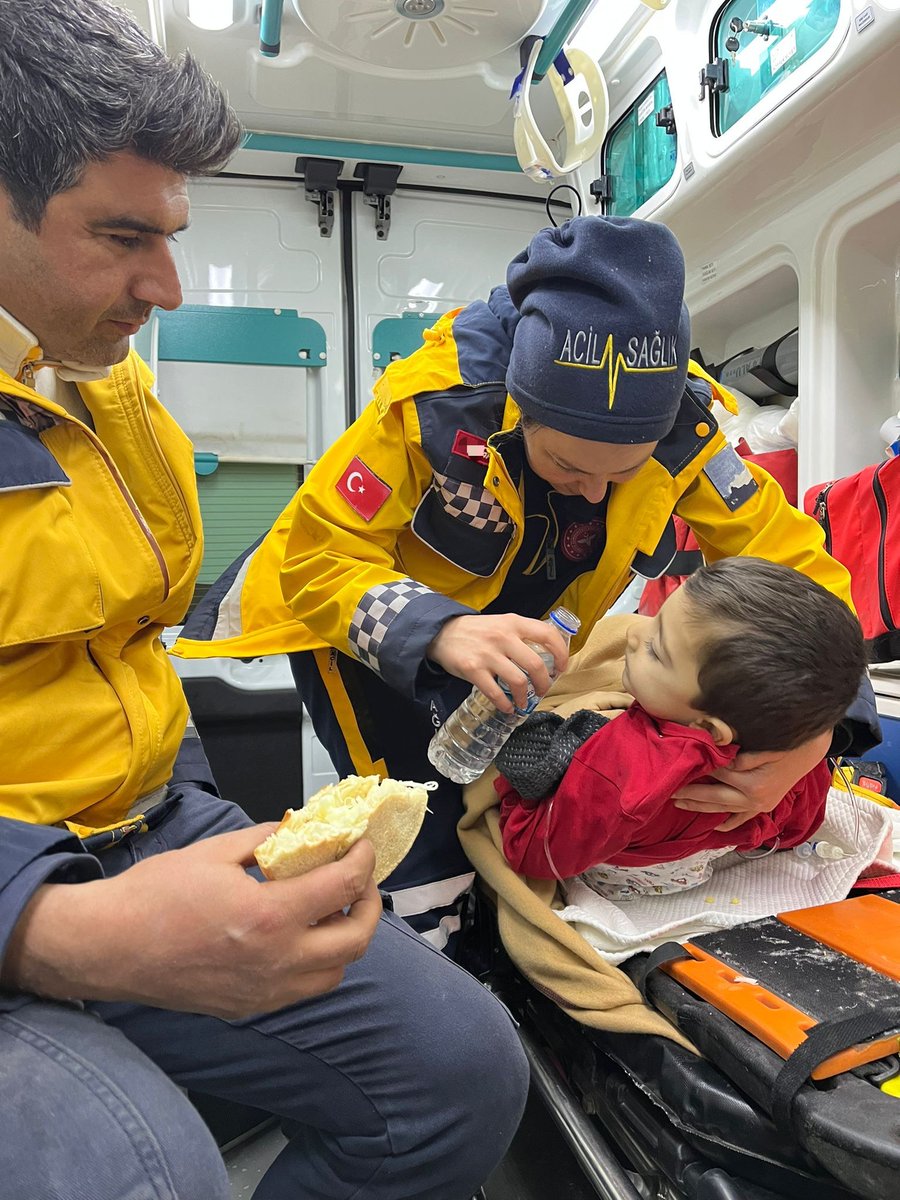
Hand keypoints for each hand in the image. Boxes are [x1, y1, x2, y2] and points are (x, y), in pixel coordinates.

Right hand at [1, 827, 381, 1017]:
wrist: (107, 946)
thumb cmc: (155, 894)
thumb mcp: (215, 851)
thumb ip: (265, 840)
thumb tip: (296, 830)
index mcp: (270, 915)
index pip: (343, 887)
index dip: (363, 861)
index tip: (363, 846)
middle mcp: (276, 961)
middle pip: (355, 942)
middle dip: (370, 906)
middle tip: (361, 882)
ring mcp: (263, 992)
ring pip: (334, 974)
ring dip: (345, 941)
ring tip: (332, 911)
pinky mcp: (247, 1008)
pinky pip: (301, 990)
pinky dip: (315, 964)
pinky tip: (299, 938)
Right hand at [427, 613, 568, 711]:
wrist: (441, 632)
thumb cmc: (476, 631)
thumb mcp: (502, 623)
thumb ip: (522, 635)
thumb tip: (547, 655)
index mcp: (514, 623)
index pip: (548, 635)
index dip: (561, 654)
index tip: (561, 668)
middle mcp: (503, 637)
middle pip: (536, 664)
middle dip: (544, 683)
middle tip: (543, 690)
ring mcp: (487, 654)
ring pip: (518, 681)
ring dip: (525, 698)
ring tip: (524, 703)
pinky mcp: (473, 669)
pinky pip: (495, 693)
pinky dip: (505, 704)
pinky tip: (507, 707)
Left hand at [672, 729, 832, 831]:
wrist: (812, 747)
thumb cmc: (787, 741)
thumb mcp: (761, 743)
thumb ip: (736, 753)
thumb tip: (712, 754)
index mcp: (751, 784)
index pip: (715, 775)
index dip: (696, 769)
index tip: (677, 766)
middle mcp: (754, 799)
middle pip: (714, 796)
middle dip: (691, 793)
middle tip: (669, 792)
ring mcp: (760, 805)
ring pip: (724, 809)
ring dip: (702, 807)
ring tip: (680, 804)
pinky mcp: (765, 805)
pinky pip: (744, 818)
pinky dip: (730, 822)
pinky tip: (717, 826)